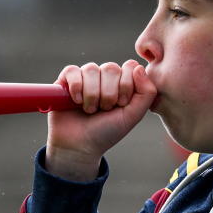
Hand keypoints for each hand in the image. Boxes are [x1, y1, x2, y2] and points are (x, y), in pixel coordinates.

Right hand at [46, 59, 155, 180]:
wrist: (80, 146)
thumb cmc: (107, 132)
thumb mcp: (133, 115)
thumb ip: (147, 93)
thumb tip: (139, 67)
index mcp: (122, 82)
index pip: (129, 66)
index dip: (126, 86)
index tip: (121, 105)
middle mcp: (104, 77)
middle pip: (111, 68)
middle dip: (109, 93)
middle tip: (104, 110)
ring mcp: (85, 77)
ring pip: (91, 69)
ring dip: (92, 94)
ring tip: (90, 110)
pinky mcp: (65, 80)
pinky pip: (72, 71)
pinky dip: (76, 87)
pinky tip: (76, 101)